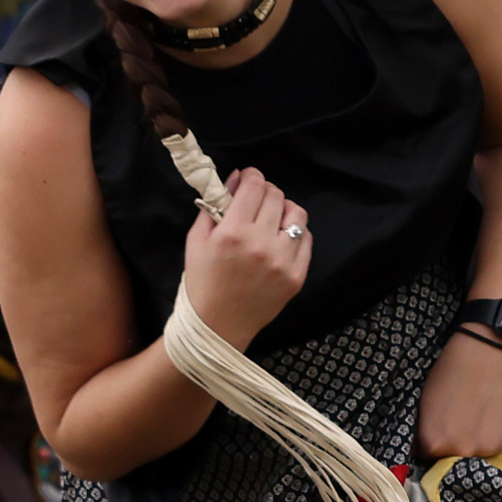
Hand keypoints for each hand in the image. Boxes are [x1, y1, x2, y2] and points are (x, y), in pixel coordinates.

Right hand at [175, 167, 314, 346]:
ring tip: (272, 218)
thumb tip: (236, 179)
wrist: (217, 326)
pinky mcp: (296, 275)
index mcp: (232, 233)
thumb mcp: (196, 241)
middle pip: (276, 196)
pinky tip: (280, 238)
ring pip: (297, 214)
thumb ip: (213, 206)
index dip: (252, 176)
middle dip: (265, 191)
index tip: (248, 179)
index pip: (254, 186)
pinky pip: (305, 238)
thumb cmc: (202, 282)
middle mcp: (261, 243)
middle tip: (256, 199)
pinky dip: (294, 232)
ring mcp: (282, 260)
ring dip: (284, 209)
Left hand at [416, 330, 501, 461]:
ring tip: (480, 417)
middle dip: (457, 448)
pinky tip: (495, 414)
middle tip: (462, 423)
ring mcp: (488, 448)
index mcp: (435, 444)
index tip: (441, 434)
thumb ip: (424, 435)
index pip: (430, 460)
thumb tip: (423, 454)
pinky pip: (500, 446)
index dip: (435, 447)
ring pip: (480, 455)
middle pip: (456, 461)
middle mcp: (462, 452)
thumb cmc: (449, 375)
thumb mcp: (424, 406)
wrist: (486, 354)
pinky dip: (497, 435)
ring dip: (479, 443)